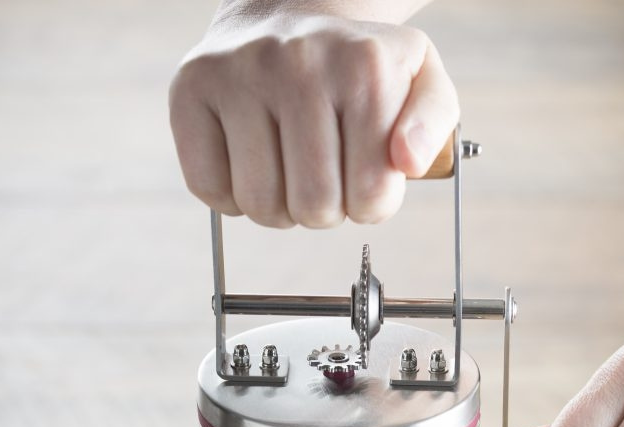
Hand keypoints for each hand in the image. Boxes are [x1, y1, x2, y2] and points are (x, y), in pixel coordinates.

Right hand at [169, 4, 458, 226]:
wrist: (290, 11)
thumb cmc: (357, 66)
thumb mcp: (418, 81)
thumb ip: (433, 123)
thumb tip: (406, 162)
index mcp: (364, 68)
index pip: (371, 199)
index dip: (370, 205)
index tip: (363, 175)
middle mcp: (297, 63)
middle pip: (314, 208)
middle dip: (324, 209)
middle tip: (323, 175)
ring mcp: (238, 73)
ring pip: (261, 206)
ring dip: (278, 208)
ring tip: (288, 170)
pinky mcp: (190, 89)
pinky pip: (209, 189)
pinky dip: (230, 196)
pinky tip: (249, 162)